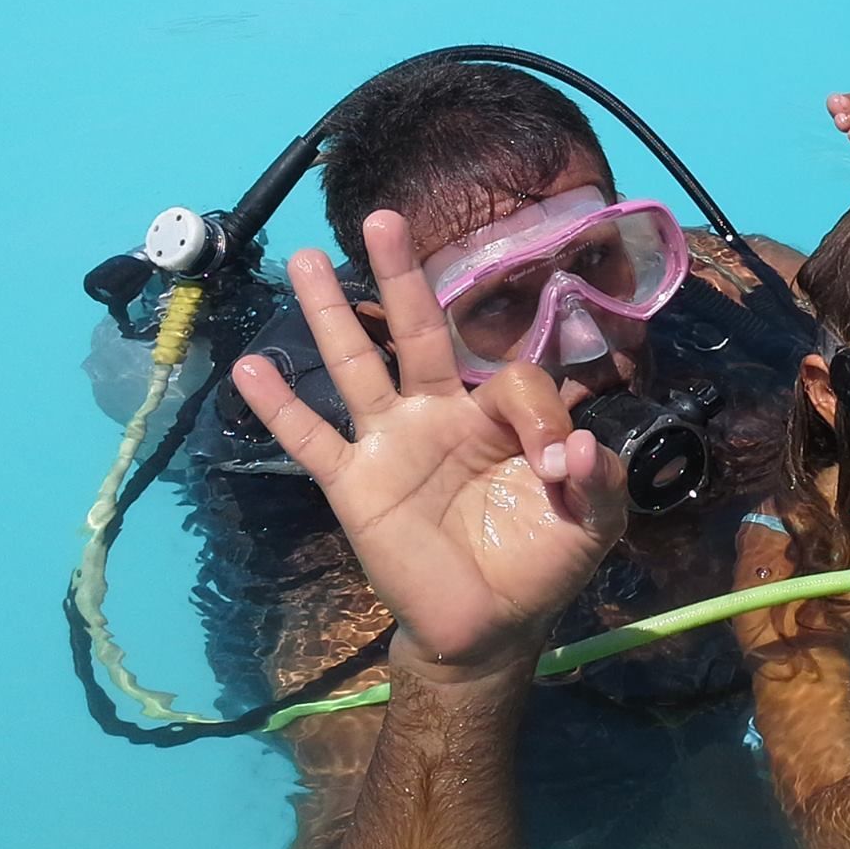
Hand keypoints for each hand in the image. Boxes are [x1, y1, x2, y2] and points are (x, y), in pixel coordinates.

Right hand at [230, 210, 629, 680]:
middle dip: (402, 276)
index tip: (560, 464)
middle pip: (419, 331)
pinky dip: (280, 408)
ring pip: (357, 367)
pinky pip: (313, 441)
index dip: (541, 414)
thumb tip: (580, 447)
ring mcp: (393, 444)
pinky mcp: (357, 485)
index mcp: (499, 416)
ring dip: (332, 316)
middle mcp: (440, 414)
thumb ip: (599, 480)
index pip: (512, 378)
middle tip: (383, 220)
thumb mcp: (591, 522)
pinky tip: (251, 368)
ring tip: (302, 261)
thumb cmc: (540, 564)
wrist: (488, 629)